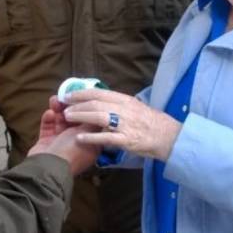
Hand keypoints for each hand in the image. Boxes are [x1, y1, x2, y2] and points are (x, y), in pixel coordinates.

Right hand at [28, 96, 100, 174]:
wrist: (49, 167)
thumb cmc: (73, 150)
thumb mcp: (88, 132)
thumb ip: (92, 118)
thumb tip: (99, 107)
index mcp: (90, 142)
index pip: (90, 121)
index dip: (86, 108)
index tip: (82, 96)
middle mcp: (77, 142)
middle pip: (74, 119)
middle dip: (70, 107)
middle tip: (65, 96)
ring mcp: (61, 142)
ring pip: (60, 121)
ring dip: (58, 110)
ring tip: (54, 100)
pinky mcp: (47, 142)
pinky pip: (48, 127)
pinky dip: (49, 119)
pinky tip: (49, 113)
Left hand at [63, 88, 181, 160]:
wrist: (169, 137)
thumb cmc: (151, 122)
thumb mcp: (135, 107)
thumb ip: (118, 104)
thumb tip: (100, 101)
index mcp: (125, 100)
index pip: (99, 92)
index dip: (81, 93)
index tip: (68, 94)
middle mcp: (125, 109)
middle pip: (96, 102)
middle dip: (77, 103)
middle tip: (63, 106)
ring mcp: (126, 124)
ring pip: (99, 116)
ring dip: (81, 116)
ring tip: (68, 117)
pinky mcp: (127, 140)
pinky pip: (106, 138)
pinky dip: (92, 137)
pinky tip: (80, 137)